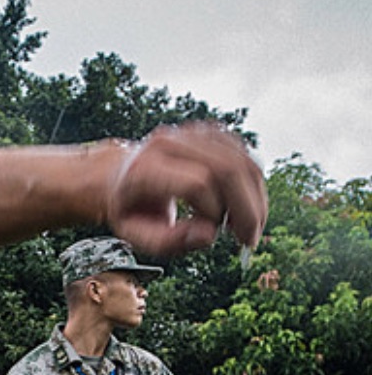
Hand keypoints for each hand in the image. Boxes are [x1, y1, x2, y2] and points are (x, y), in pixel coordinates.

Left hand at [104, 122, 266, 255]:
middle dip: (247, 208)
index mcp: (146, 167)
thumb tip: (209, 235)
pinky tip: (244, 206)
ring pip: (242, 161)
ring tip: (248, 226)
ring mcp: (192, 134)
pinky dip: (252, 184)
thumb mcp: (134, 234)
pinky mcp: (210, 134)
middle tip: (249, 238)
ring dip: (255, 197)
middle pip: (227, 168)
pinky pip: (245, 156)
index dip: (215, 212)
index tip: (218, 235)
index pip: (198, 183)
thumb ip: (168, 241)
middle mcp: (170, 143)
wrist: (119, 175)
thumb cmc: (128, 207)